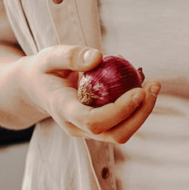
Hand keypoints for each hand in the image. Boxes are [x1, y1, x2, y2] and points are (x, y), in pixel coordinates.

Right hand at [14, 45, 159, 143]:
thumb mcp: (49, 57)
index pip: (93, 121)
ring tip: (152, 84)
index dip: (119, 110)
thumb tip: (99, 57)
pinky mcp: (98, 127)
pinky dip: (135, 107)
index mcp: (63, 110)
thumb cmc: (43, 70)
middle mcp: (76, 127)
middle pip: (114, 133)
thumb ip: (70, 56)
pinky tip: (141, 85)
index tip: (139, 90)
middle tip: (154, 85)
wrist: (35, 88)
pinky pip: (121, 123)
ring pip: (121, 133)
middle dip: (140, 114)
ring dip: (142, 112)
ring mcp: (87, 131)